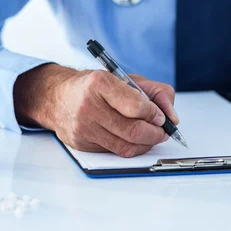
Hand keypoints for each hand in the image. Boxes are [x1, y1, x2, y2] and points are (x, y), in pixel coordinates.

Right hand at [14, 64, 178, 157]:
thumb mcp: (126, 78)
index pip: (136, 106)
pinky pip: (115, 152)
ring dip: (146, 144)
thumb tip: (172, 118)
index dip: (155, 114)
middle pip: (133, 130)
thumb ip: (156, 92)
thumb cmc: (94, 86)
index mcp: (100, 83)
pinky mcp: (81, 144)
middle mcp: (88, 106)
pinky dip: (130, 148)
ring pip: (126, 146)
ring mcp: (83, 127)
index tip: (161, 117)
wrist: (58, 97)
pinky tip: (133, 139)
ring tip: (151, 136)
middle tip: (162, 131)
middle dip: (155, 134)